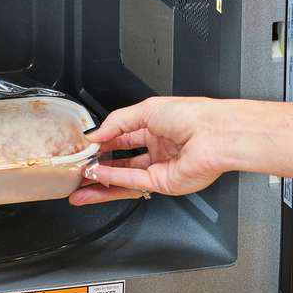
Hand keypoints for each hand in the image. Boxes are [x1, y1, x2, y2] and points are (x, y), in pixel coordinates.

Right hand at [68, 97, 292, 204]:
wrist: (215, 133)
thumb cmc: (193, 115)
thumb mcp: (146, 109)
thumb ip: (117, 122)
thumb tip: (96, 134)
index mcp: (157, 127)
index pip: (122, 138)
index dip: (102, 143)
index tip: (84, 147)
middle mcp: (159, 149)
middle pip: (121, 162)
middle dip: (97, 167)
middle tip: (77, 170)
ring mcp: (160, 168)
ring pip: (123, 178)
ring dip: (100, 180)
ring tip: (79, 183)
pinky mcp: (163, 183)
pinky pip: (132, 182)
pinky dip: (113, 179)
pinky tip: (97, 176)